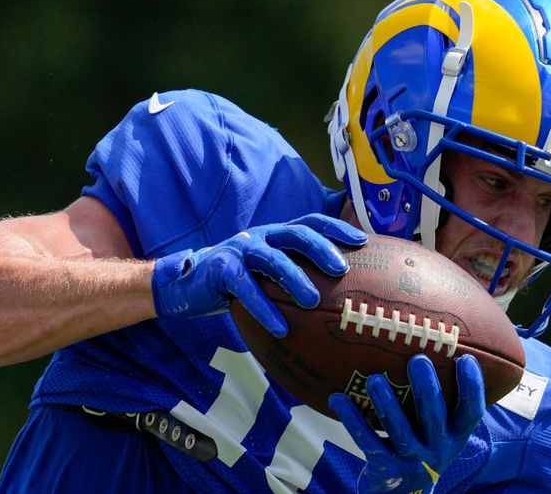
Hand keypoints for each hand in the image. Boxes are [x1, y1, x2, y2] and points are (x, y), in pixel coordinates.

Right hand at [151, 213, 366, 335]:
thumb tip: (339, 298)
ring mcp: (240, 249)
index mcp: (275, 234)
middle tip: (343, 269)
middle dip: (322, 247)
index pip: (311, 222)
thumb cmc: (236, 283)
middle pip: (296, 233)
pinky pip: (246, 288)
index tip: (363, 241)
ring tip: (314, 301)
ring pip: (272, 258)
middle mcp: (260, 235)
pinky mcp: (221, 269)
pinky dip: (264, 308)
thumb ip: (293, 275)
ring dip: (295, 279)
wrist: (187, 285)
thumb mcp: (267, 274)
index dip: (336, 229)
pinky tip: (280, 328)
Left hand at [329, 354, 484, 493]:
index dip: (472, 387)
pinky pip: (367, 441)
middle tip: (418, 359)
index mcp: (454, 436)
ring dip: (386, 404)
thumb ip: (438, 399)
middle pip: (435, 418)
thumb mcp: (437, 430)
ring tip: (374, 380)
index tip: (464, 358)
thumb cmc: (420, 446)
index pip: (471, 412)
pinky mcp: (385, 468)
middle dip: (427, 389)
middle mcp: (438, 449)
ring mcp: (412, 461)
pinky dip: (351, 418)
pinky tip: (337, 397)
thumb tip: (430, 343)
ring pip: (400, 432)